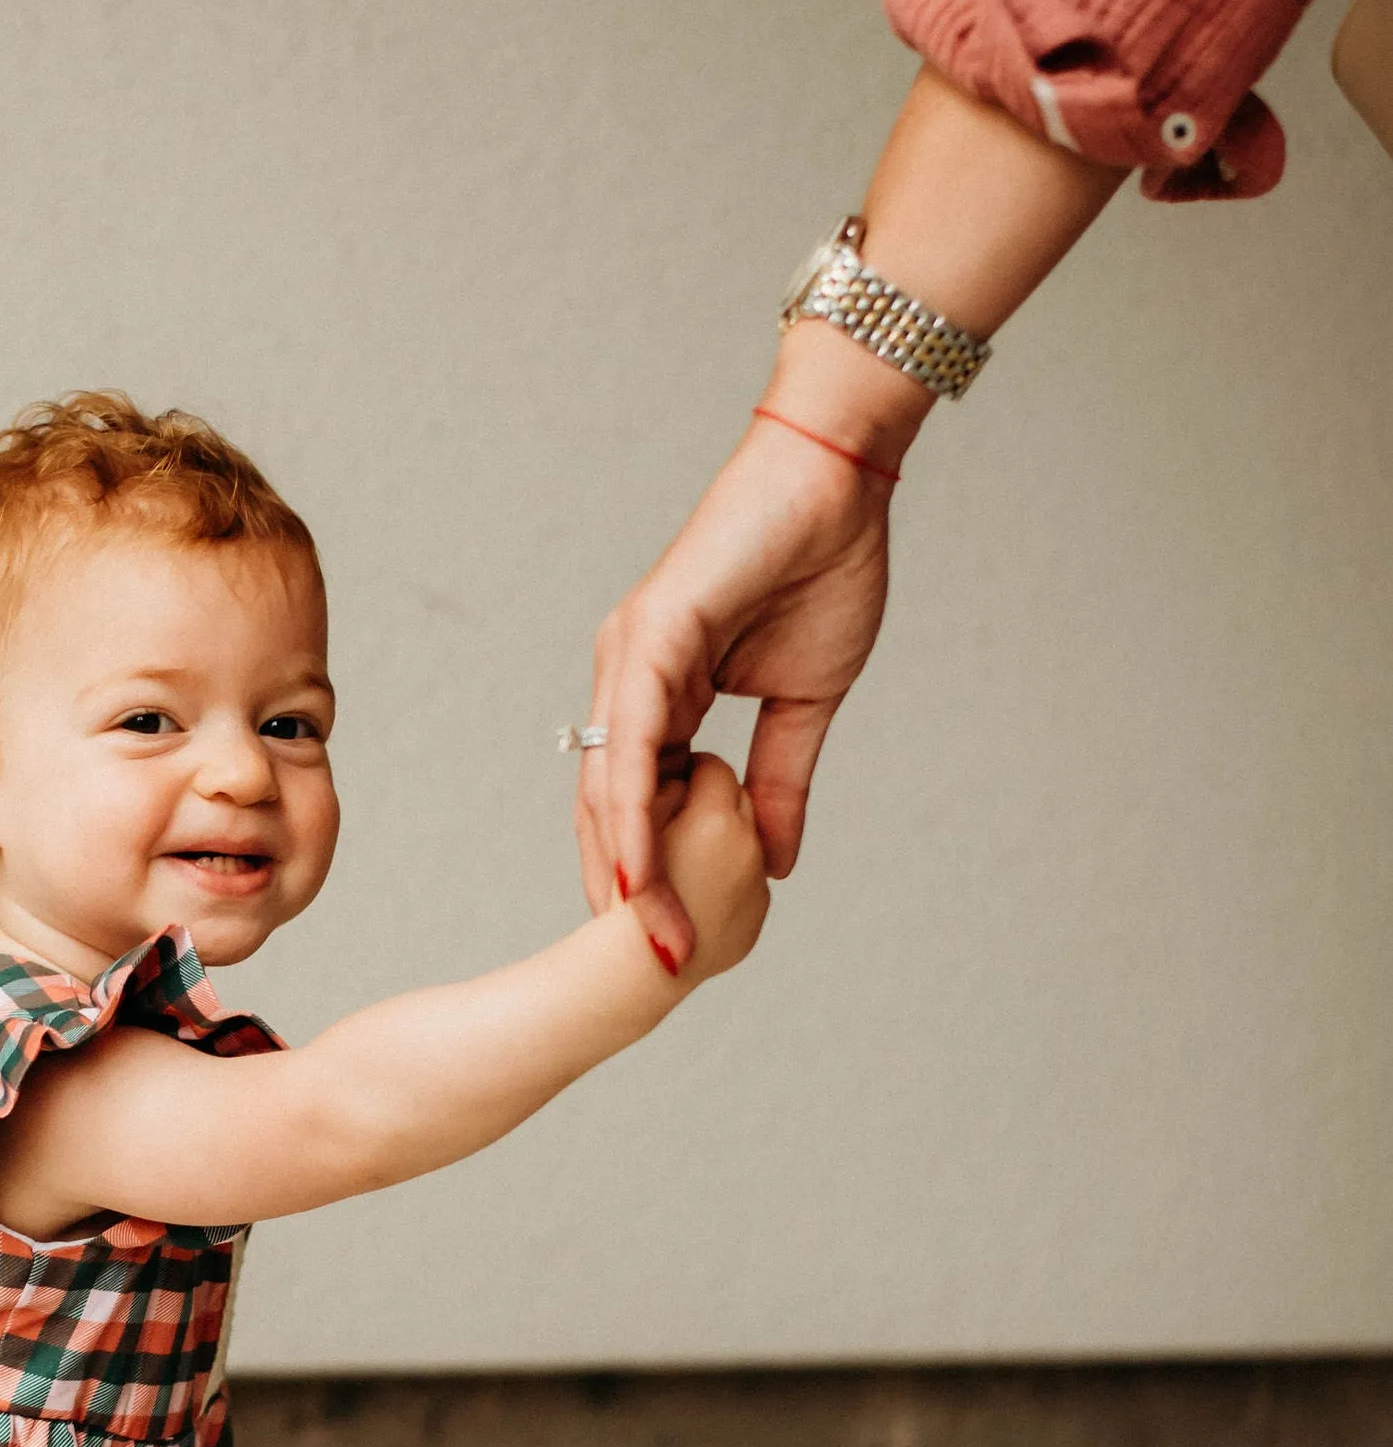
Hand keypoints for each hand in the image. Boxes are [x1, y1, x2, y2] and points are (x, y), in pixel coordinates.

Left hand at [576, 65, 1125, 959]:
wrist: (838, 479)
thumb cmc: (819, 568)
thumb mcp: (801, 704)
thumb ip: (778, 780)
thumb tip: (776, 860)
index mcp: (657, 695)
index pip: (638, 802)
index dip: (649, 872)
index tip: (669, 940)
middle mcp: (627, 681)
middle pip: (608, 806)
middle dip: (630, 891)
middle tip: (652, 967)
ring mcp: (631, 658)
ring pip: (610, 784)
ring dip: (628, 868)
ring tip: (648, 940)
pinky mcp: (651, 636)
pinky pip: (632, 742)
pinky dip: (633, 807)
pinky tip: (637, 865)